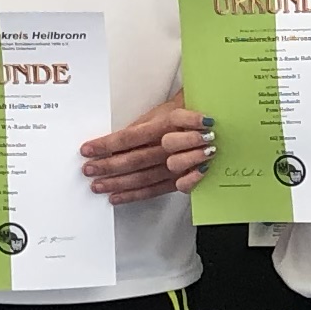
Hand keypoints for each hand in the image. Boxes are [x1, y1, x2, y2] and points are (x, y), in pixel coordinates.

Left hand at [81, 97, 216, 205]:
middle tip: (87, 171)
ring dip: (117, 183)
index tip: (87, 150)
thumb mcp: (166, 111)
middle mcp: (169, 147)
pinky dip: (134, 195)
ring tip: (97, 186)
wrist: (223, 122)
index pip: (128, 137)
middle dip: (107, 167)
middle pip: (132, 160)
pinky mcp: (182, 179)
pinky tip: (117, 198)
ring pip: (141, 177)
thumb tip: (116, 139)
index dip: (105, 145)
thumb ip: (143, 127)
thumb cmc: (191, 113)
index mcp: (163, 126)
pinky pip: (154, 190)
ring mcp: (177, 165)